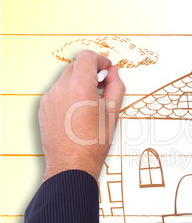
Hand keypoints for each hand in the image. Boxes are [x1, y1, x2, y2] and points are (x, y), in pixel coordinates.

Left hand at [39, 50, 124, 181]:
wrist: (72, 165)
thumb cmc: (94, 142)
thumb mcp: (113, 112)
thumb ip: (116, 85)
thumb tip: (114, 72)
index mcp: (79, 86)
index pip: (87, 57)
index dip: (101, 60)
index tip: (107, 69)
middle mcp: (61, 88)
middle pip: (76, 66)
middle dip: (91, 72)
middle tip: (103, 86)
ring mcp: (49, 98)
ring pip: (66, 79)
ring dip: (79, 83)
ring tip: (91, 102)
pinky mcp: (44, 108)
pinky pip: (58, 92)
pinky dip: (69, 94)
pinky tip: (78, 111)